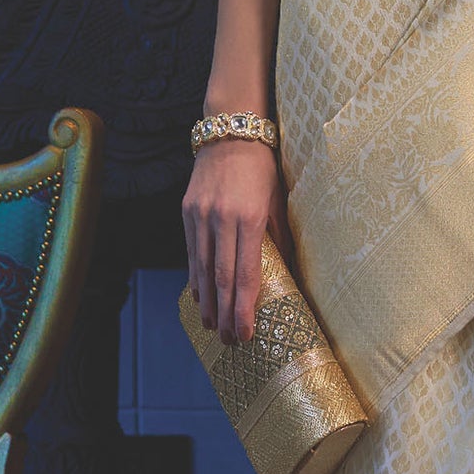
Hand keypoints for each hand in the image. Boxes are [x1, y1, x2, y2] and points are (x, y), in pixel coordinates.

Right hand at [183, 136, 286, 343]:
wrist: (230, 133)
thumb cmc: (262, 168)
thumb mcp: (277, 202)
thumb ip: (278, 239)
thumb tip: (285, 274)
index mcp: (250, 219)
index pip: (246, 274)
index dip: (244, 308)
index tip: (246, 332)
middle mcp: (222, 219)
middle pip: (222, 278)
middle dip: (226, 314)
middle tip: (230, 341)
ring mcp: (200, 216)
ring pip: (202, 269)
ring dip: (207, 303)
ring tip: (213, 326)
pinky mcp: (187, 212)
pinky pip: (191, 252)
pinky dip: (195, 278)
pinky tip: (199, 297)